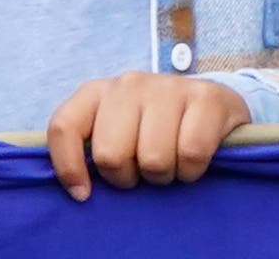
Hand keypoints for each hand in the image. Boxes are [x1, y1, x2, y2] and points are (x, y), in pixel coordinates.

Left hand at [41, 71, 244, 196]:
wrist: (214, 106)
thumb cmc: (155, 130)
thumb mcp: (117, 135)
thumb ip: (92, 151)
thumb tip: (78, 191)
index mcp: (99, 93)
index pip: (65, 126)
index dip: (69, 167)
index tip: (83, 194)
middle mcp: (130, 84)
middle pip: (110, 154)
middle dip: (128, 176)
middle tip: (142, 170)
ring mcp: (168, 86)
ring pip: (153, 158)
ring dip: (164, 175)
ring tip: (170, 163)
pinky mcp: (206, 96)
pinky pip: (191, 153)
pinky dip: (192, 170)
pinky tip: (193, 159)